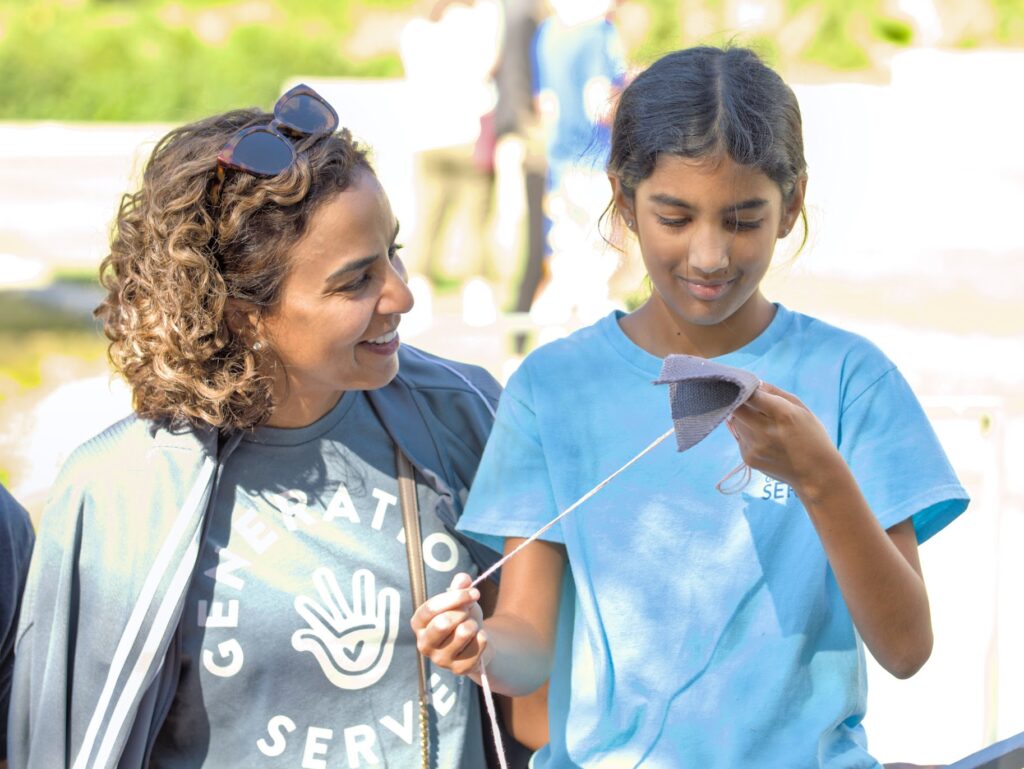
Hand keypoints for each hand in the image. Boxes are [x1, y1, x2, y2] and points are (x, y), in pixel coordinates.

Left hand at [292, 567, 400, 689]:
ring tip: (362, 574)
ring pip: (363, 603)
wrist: (366, 683)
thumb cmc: (346, 672)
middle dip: (329, 588)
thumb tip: (298, 636)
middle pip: (337, 603)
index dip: (310, 610)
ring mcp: (365, 627)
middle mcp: (348, 627)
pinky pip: (385, 614)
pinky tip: (386, 592)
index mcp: (334, 634)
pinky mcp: (381, 631)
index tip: (299, 600)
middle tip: (320, 572)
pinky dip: (387, 604)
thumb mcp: (328, 656)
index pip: (320, 619)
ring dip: (363, 589)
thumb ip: (314, 643)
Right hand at [411, 572, 487, 676]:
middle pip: (442, 623)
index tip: (474, 592)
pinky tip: (478, 639)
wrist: (476, 642)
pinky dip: (483, 638)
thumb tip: (463, 578)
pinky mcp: (458, 670)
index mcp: (419, 623)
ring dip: (473, 624)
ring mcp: (440, 660)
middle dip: (462, 612)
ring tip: (472, 626)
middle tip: (468, 611)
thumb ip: (459, 587)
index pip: (431, 608)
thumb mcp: (460, 600)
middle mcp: (424, 644)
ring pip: (462, 633)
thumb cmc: (462, 617)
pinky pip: (477, 647)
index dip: (455, 597)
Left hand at [727, 381, 843, 496]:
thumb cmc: (812, 437)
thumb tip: (754, 383)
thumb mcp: (801, 409)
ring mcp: (755, 446)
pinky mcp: (748, 458)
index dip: (745, 388)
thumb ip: (775, 393)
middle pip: (735, 408)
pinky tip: (764, 440)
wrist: (816, 474)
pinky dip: (747, 434)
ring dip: (744, 418)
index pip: (750, 394)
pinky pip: (740, 438)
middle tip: (747, 402)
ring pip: (736, 422)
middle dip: (739, 402)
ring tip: (762, 424)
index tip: (745, 386)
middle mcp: (765, 431)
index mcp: (782, 414)